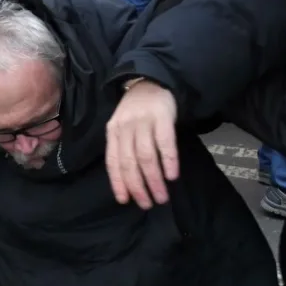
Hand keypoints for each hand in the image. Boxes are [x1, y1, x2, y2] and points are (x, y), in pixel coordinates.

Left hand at [105, 78, 179, 209]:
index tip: (125, 201)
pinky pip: (165, 143)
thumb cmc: (136, 111)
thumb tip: (128, 181)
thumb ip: (123, 148)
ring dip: (154, 180)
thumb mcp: (122, 127)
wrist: (152, 81)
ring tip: (161, 196)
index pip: (113, 162)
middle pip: (129, 162)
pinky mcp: (162, 117)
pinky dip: (168, 161)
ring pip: (146, 156)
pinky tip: (172, 176)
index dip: (118, 182)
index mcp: (113, 132)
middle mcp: (125, 127)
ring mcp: (143, 122)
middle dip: (138, 186)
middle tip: (148, 203)